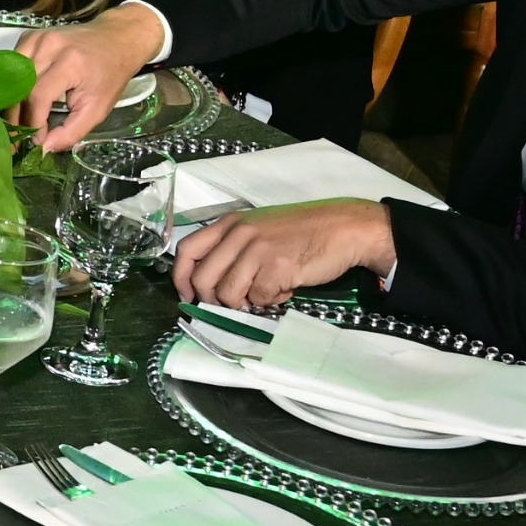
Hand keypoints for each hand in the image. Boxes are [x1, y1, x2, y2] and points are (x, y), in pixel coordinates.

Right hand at [19, 5, 167, 152]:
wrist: (116, 39)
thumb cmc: (109, 75)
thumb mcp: (98, 109)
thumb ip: (72, 132)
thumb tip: (44, 148)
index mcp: (69, 63)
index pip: (38, 96)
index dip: (33, 122)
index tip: (37, 140)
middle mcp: (48, 46)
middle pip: (19, 87)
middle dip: (17, 117)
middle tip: (18, 139)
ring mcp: (36, 38)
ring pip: (11, 77)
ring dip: (11, 102)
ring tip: (17, 122)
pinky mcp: (30, 36)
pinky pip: (12, 65)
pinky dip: (13, 84)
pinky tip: (20, 98)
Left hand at [172, 200, 397, 308]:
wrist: (343, 228)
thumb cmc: (302, 231)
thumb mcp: (259, 229)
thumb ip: (234, 250)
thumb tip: (213, 286)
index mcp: (230, 223)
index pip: (187, 250)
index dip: (182, 279)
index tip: (190, 296)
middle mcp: (238, 233)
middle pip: (203, 279)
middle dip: (214, 300)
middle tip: (237, 302)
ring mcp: (256, 249)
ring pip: (228, 294)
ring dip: (245, 302)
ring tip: (267, 292)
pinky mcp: (276, 267)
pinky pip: (258, 298)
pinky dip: (271, 301)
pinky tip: (286, 288)